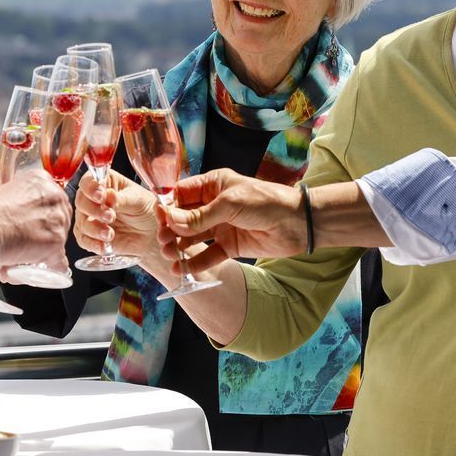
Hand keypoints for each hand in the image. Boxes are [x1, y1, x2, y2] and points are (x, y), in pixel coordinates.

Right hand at [0, 167, 71, 268]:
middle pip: (60, 217)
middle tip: (29, 238)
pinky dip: (48, 267)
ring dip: (45, 249)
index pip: (51, 199)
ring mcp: (58, 220)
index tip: (33, 220)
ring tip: (24, 253)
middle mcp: (54, 197)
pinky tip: (35, 267)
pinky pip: (59, 262)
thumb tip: (16, 214)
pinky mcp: (56, 242)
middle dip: (47, 230)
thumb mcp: (2, 194)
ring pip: (60, 239)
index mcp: (40, 181)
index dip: (42, 213)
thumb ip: (17, 201)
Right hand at [74, 171, 174, 271]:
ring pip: (82, 223)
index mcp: (104, 182)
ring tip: (110, 234)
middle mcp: (92, 198)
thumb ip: (122, 199)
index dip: (91, 188)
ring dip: (94, 229)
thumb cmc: (145, 208)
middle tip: (110, 216)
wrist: (152, 232)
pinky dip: (93, 244)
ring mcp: (90, 217)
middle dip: (93, 210)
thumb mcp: (138, 200)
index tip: (101, 196)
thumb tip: (109, 196)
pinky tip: (104, 246)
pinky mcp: (91, 236)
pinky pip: (84, 240)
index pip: (88, 181)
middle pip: (81, 202)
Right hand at [157, 168, 305, 269]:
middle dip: (171, 229)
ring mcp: (221, 226)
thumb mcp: (229, 204)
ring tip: (169, 256)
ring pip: (193, 237)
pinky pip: (208, 255)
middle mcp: (214, 205)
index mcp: (213, 185)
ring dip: (179, 246)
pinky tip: (182, 270)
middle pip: (184, 217)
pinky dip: (195, 262)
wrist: (297, 223)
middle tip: (162, 241)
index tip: (158, 219)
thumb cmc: (266, 202)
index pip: (181, 194)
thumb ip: (199, 216)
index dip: (168, 207)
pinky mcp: (230, 246)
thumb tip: (169, 220)